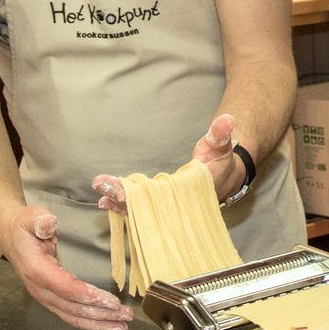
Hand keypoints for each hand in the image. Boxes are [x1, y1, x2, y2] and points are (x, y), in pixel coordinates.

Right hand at [0, 205, 132, 329]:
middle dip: (100, 314)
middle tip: (126, 316)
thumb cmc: (24, 225)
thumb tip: (49, 223)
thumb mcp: (31, 216)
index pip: (65, 288)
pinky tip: (107, 323)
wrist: (10, 235)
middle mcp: (40, 288)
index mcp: (37, 270)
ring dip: (98, 323)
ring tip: (122, 326)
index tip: (111, 301)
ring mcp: (44, 296)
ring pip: (72, 316)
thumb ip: (40, 220)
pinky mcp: (50, 298)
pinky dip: (89, 321)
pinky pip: (70, 314)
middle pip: (72, 308)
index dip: (88, 296)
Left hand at [91, 113, 243, 210]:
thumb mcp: (221, 146)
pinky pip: (140, 209)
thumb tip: (227, 119)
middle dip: (124, 197)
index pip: (163, 193)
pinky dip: (123, 206)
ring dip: (120, 202)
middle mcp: (178, 204)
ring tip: (101, 195)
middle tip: (103, 187)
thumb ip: (220, 134)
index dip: (142, 192)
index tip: (122, 188)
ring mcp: (168, 207)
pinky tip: (106, 202)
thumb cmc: (219, 161)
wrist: (223, 179)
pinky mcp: (161, 206)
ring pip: (141, 209)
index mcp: (191, 190)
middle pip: (147, 205)